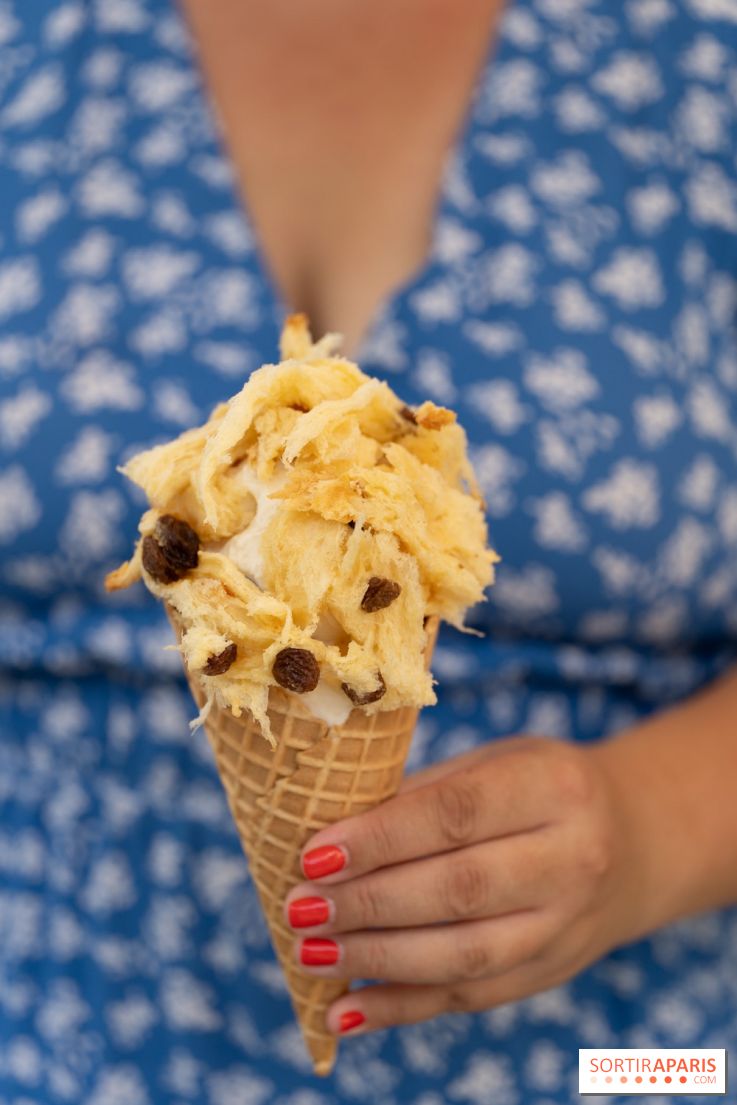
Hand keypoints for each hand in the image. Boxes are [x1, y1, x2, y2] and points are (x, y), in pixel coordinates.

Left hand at [283, 733, 659, 1035]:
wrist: (634, 839)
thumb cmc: (540, 786)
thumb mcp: (496, 761)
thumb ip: (425, 792)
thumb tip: (329, 829)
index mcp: (554, 786)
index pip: (456, 815)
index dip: (380, 839)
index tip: (314, 854)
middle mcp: (572, 859)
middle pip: (458, 890)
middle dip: (368, 904)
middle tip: (300, 907)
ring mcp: (567, 925)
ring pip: (463, 955)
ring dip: (376, 959)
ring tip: (310, 952)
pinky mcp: (550, 972)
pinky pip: (471, 999)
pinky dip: (402, 1009)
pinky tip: (345, 1010)